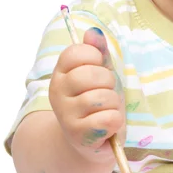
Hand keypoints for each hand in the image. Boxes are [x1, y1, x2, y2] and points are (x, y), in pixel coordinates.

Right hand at [50, 27, 124, 162]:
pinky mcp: (78, 135)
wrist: (89, 141)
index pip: (76, 52)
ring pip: (103, 97)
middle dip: (109, 82)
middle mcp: (57, 92)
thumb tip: (94, 31)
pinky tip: (108, 124)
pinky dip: (115, 120)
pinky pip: (108, 118)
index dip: (95, 57)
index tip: (98, 68)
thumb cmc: (97, 102)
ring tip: (106, 110)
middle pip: (92, 75)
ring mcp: (65, 114)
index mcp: (61, 73)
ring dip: (113, 103)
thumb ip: (98, 52)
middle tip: (105, 92)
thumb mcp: (100, 73)